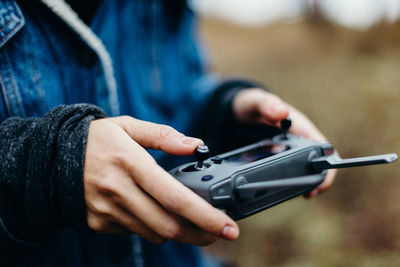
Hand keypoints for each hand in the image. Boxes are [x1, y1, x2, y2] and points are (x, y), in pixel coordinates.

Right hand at [84, 116, 238, 244]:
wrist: (52, 157)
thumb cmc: (96, 138)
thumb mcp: (128, 126)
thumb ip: (164, 135)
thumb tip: (196, 144)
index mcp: (130, 162)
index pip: (175, 197)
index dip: (206, 216)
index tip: (229, 226)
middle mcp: (118, 190)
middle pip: (169, 226)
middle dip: (200, 233)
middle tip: (219, 231)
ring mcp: (106, 210)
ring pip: (154, 233)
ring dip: (178, 231)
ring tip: (192, 221)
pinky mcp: (99, 223)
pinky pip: (135, 232)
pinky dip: (152, 227)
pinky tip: (155, 212)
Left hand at [232, 88, 335, 196]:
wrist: (236, 110)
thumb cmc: (251, 104)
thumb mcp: (255, 103)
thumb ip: (267, 105)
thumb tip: (282, 112)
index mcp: (300, 127)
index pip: (324, 149)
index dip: (328, 167)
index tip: (320, 183)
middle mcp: (298, 140)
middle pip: (318, 163)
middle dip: (317, 180)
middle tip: (307, 194)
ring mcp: (288, 150)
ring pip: (304, 170)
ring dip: (303, 182)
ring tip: (292, 194)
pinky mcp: (276, 157)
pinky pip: (287, 172)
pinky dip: (286, 181)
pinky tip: (277, 190)